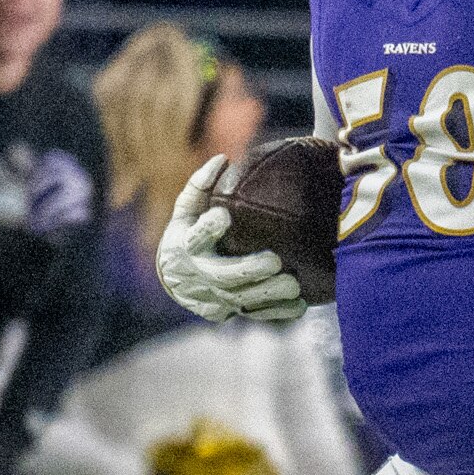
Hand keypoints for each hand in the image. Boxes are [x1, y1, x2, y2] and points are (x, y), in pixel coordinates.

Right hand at [156, 159, 306, 322]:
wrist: (175, 278)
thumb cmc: (187, 233)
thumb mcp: (185, 210)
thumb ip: (200, 186)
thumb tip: (223, 159)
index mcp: (188, 246)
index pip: (195, 237)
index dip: (208, 228)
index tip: (223, 215)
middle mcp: (199, 275)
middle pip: (223, 276)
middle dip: (249, 270)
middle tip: (275, 260)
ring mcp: (213, 298)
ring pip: (242, 300)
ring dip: (269, 294)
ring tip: (294, 284)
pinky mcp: (226, 313)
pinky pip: (254, 315)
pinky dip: (277, 312)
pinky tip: (299, 304)